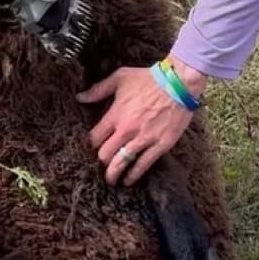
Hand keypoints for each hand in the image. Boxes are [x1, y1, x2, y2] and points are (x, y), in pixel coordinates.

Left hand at [76, 60, 207, 186]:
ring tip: (111, 181)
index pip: (94, 138)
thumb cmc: (149, 79)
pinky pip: (143, 165)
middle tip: (102, 163)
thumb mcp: (120, 78)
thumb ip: (98, 90)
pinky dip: (134, 175)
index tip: (94, 146)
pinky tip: (129, 181)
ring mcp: (143, 139)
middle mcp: (127, 130)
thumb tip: (80, 97)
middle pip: (105, 154)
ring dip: (113, 174)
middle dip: (101, 161)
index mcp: (115, 115)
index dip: (91, 144)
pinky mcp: (160, 145)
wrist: (178, 83)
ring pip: (121, 163)